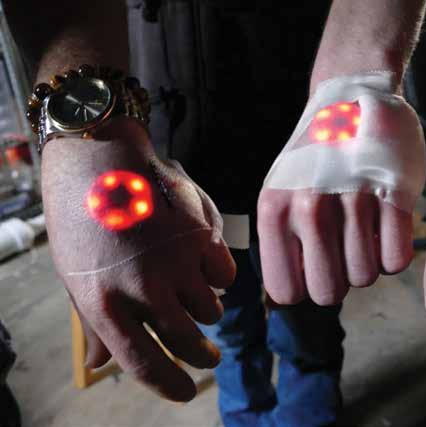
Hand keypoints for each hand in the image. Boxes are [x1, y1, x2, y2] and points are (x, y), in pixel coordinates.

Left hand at [42, 118, 235, 400]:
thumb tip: (100, 363)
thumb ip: (94, 322)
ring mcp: (175, 262)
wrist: (99, 159)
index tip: (186, 391)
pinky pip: (225, 275)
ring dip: (206, 310)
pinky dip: (218, 276)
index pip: (144, 363)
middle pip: (187, 342)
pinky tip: (202, 263)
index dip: (170, 384)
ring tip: (194, 296)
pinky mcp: (200, 237)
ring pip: (210, 310)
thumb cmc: (81, 220)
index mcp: (102, 304)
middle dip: (202, 356)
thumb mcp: (75, 276)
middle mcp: (143, 289)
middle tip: (208, 356)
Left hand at [257, 73, 424, 305]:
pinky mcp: (394, 193)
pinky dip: (394, 253)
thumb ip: (282, 242)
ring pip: (365, 278)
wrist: (351, 97)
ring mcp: (354, 199)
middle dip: (340, 280)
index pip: (288, 291)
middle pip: (329, 292)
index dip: (306, 286)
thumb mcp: (281, 192)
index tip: (315, 266)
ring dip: (369, 263)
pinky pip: (396, 261)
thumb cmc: (315, 157)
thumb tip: (288, 299)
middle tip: (344, 250)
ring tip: (364, 230)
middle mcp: (309, 207)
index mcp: (275, 210)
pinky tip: (386, 227)